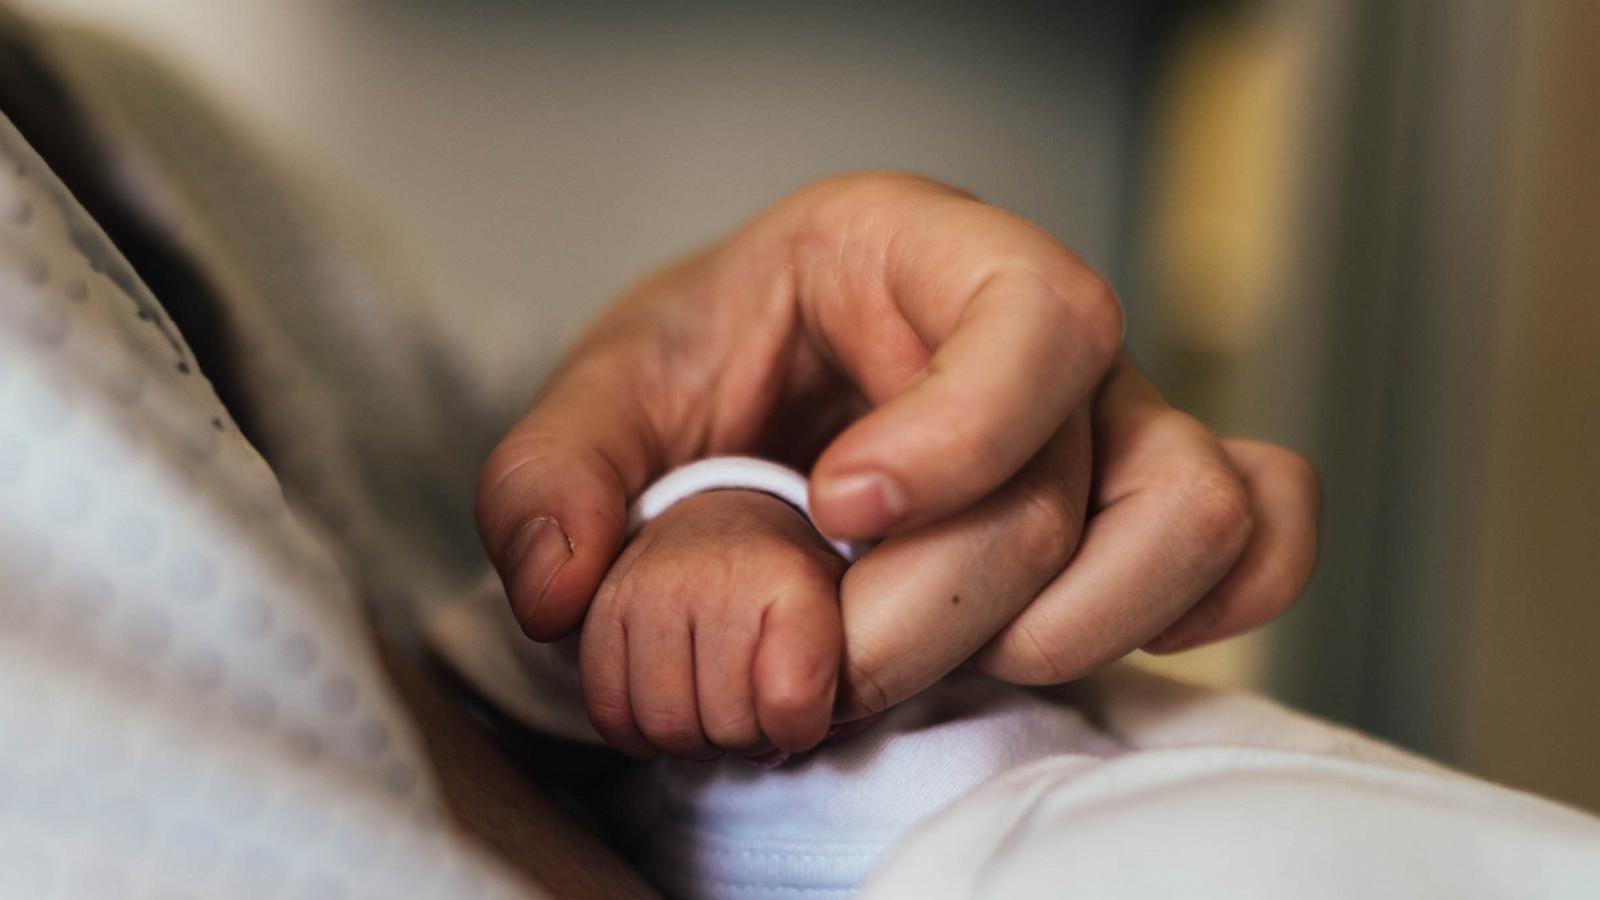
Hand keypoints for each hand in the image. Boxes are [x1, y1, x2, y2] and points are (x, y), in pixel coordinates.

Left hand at [476, 173, 1317, 718]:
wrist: (764, 390)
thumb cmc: (713, 365)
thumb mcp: (609, 396)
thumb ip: (554, 477)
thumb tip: (565, 584)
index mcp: (916, 248)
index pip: (1027, 314)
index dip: (958, 433)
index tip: (842, 507)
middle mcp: (1033, 330)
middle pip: (1067, 478)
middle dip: (937, 609)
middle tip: (822, 672)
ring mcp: (1107, 416)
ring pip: (1197, 509)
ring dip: (1079, 625)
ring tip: (956, 662)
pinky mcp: (1139, 497)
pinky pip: (1258, 533)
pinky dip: (1207, 603)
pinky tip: (1070, 638)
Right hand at [579, 489, 845, 759]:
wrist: (723, 522)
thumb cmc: (789, 582)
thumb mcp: (847, 606)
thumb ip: (839, 671)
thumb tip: (787, 733)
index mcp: (790, 574)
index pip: (790, 698)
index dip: (799, 728)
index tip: (803, 716)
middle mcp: (714, 574)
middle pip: (730, 726)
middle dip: (752, 737)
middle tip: (760, 709)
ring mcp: (650, 588)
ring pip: (668, 727)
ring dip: (697, 739)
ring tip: (718, 707)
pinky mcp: (603, 610)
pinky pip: (609, 711)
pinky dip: (640, 732)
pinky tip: (672, 705)